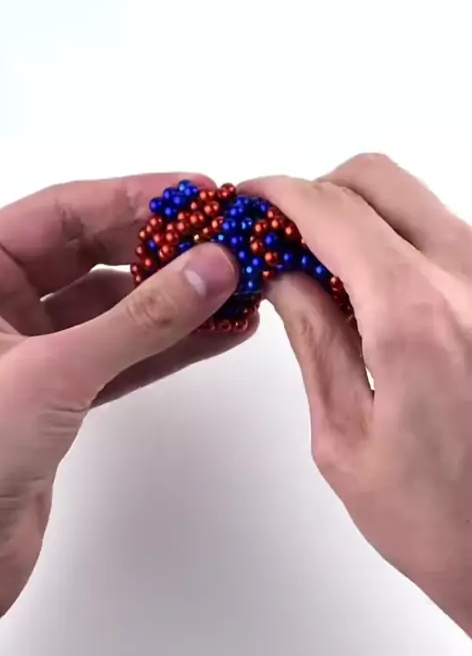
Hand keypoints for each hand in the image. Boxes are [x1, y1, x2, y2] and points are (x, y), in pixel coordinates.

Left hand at [0, 172, 245, 626]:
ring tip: (238, 283)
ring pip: (116, 307)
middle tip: (226, 237)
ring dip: (177, 297)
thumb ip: (141, 319)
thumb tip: (212, 266)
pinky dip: (170, 345)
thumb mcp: (56, 371)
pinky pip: (123, 355)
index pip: (64, 212)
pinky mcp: (59, 396)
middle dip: (163, 246)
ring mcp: (33, 350)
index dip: (134, 197)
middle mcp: (0, 305)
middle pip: (95, 253)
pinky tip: (219, 331)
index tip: (197, 193)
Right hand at [245, 154, 471, 636]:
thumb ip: (313, 337)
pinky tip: (373, 293)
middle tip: (283, 237)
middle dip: (318, 193)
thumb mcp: (344, 437)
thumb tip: (280, 271)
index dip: (278, 195)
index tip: (250, 203)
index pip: (332, 211)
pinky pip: (441, 235)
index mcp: (416, 319)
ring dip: (358, 217)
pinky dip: (395, 240)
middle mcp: (469, 282)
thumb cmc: (444, 520)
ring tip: (324, 273)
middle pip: (376, 179)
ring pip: (413, 201)